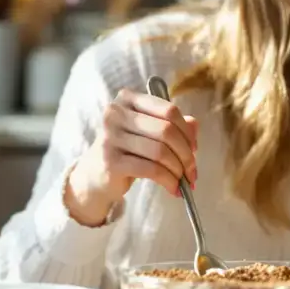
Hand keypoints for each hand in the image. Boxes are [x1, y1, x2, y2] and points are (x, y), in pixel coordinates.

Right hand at [65, 88, 198, 224]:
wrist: (94, 175)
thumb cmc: (126, 150)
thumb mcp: (148, 133)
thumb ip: (173, 125)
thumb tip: (195, 128)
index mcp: (127, 99)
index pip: (168, 110)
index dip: (187, 132)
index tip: (194, 149)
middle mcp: (116, 113)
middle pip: (166, 131)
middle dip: (186, 154)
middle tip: (192, 171)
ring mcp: (111, 137)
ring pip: (160, 152)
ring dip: (178, 170)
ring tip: (184, 182)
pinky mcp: (111, 161)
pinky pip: (151, 170)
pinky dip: (168, 181)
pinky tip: (173, 188)